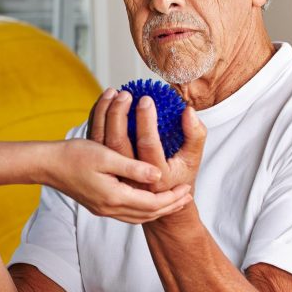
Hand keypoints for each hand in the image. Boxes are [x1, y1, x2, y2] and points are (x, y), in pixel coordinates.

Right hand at [48, 138, 193, 224]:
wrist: (48, 164)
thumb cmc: (74, 155)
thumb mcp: (107, 157)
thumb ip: (134, 168)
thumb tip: (158, 176)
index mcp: (114, 197)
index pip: (152, 205)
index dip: (172, 198)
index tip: (187, 189)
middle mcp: (109, 208)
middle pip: (148, 215)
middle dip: (169, 207)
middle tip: (187, 197)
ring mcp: (102, 209)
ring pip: (138, 217)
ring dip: (157, 210)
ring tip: (173, 199)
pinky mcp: (98, 205)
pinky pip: (127, 214)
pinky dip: (143, 209)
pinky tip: (148, 199)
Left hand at [88, 87, 206, 195]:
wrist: (159, 199)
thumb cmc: (178, 175)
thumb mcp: (192, 158)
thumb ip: (195, 134)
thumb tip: (188, 110)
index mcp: (155, 176)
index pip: (148, 144)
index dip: (146, 121)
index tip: (146, 99)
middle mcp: (131, 178)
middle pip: (118, 143)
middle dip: (119, 114)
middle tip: (126, 94)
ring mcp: (114, 174)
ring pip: (102, 141)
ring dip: (105, 114)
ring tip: (113, 92)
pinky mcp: (104, 167)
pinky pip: (96, 140)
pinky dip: (96, 119)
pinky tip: (104, 101)